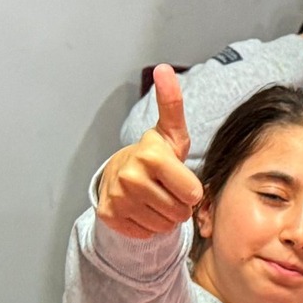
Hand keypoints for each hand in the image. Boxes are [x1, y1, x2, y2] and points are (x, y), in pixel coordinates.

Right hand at [97, 65, 203, 239]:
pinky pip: (145, 233)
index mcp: (151, 155)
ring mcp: (118, 197)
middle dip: (178, 205)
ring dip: (164, 217)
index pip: (192, 193)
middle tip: (166, 190)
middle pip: (179, 212)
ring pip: (163, 226)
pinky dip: (147, 226)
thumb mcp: (170, 132)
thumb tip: (164, 69)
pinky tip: (140, 209)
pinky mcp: (109, 215)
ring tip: (154, 198)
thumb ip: (172, 104)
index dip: (191, 190)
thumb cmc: (155, 156)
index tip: (179, 179)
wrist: (120, 174)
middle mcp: (131, 176)